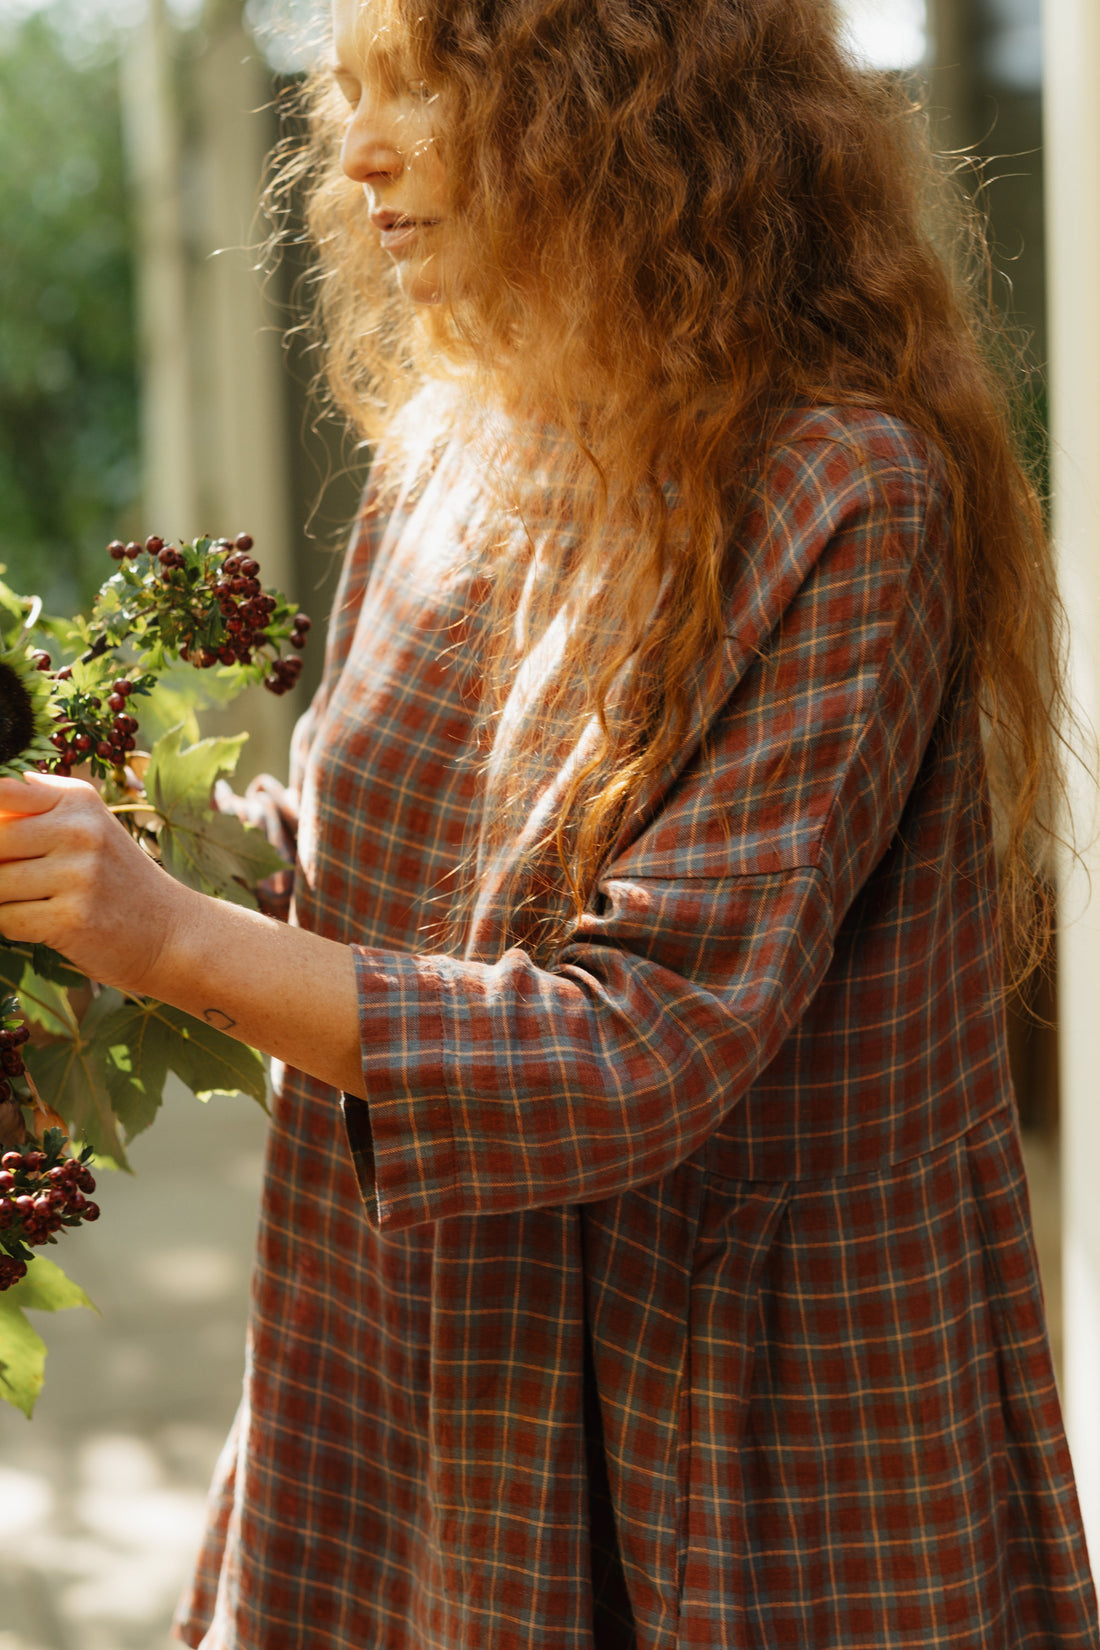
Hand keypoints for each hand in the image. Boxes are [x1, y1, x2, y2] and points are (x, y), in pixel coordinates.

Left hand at [0, 773, 185, 993]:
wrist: (171, 932)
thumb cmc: (117, 880)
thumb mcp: (88, 828)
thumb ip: (35, 811)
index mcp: (78, 801)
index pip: (3, 793)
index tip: (6, 842)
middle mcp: (81, 831)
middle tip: (24, 880)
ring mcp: (79, 875)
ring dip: (5, 900)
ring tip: (39, 903)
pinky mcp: (72, 918)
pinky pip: (7, 919)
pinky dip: (15, 925)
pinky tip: (47, 923)